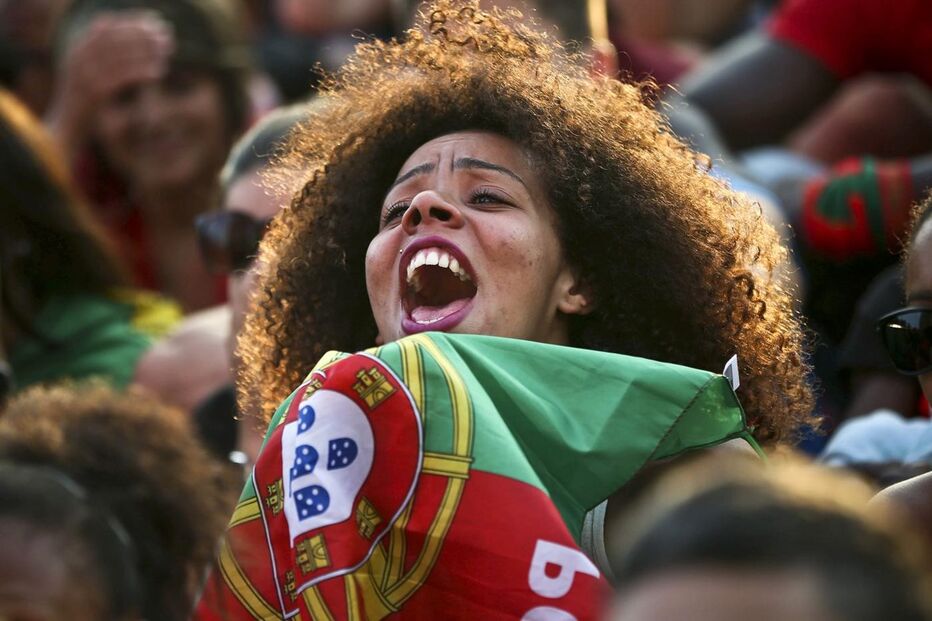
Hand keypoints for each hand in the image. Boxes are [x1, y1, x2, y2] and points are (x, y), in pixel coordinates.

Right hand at [46, 10, 173, 157]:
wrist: (68, 126)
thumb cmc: (85, 100)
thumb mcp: (90, 71)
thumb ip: (105, 54)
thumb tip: (135, 39)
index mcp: (78, 49)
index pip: (107, 26)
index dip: (131, 22)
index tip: (154, 20)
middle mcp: (79, 58)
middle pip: (116, 38)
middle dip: (143, 34)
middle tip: (166, 35)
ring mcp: (84, 75)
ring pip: (121, 56)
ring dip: (146, 50)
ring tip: (167, 50)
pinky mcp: (94, 92)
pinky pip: (122, 77)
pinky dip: (141, 71)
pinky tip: (159, 71)